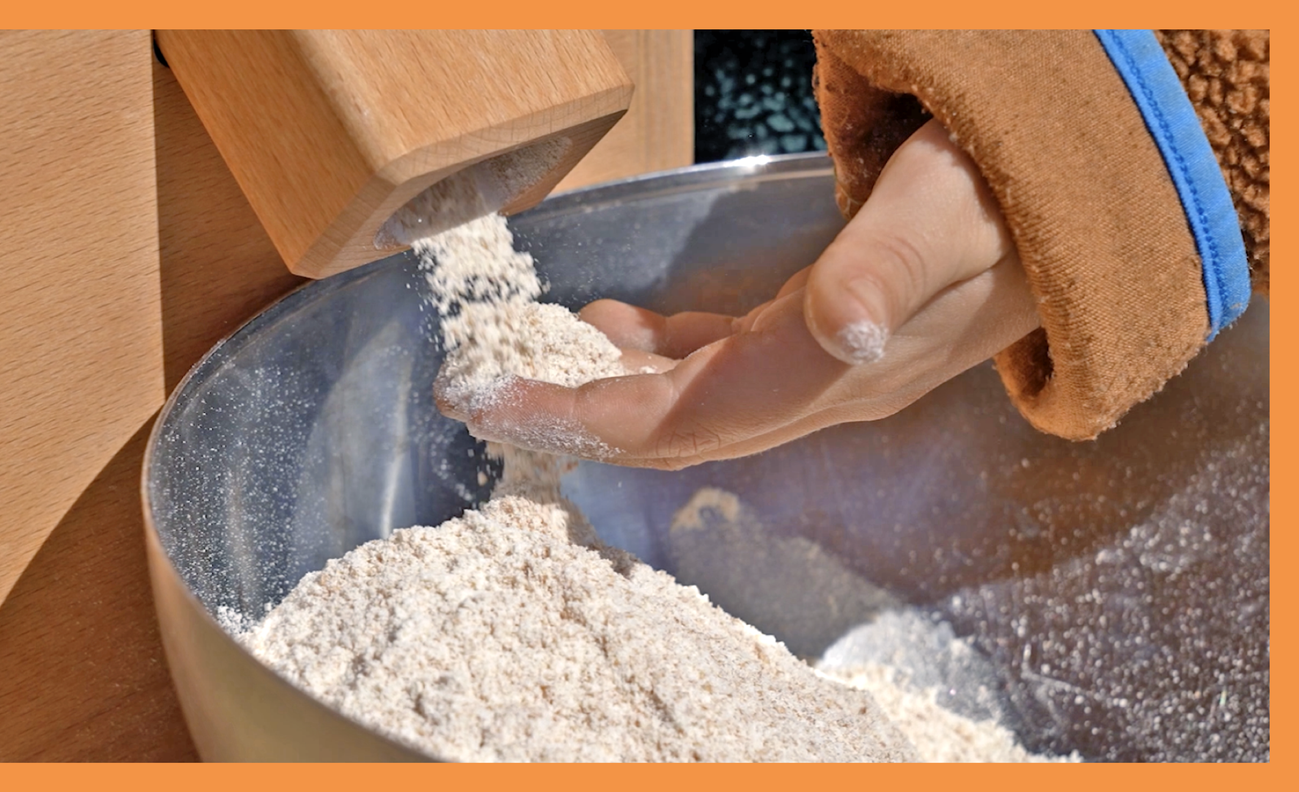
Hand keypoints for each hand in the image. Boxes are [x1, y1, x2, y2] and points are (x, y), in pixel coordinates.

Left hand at [438, 119, 1040, 469]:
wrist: (1064, 214)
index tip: (485, 400)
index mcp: (826, 370)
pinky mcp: (815, 333)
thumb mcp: (948, 217)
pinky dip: (654, 351)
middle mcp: (811, 385)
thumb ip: (887, 272)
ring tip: (518, 365)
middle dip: (565, 414)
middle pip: (667, 423)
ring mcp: (812, 365)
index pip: (679, 417)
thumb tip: (836, 332)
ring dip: (601, 388)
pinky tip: (610, 325)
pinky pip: (716, 361)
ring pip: (684, 398)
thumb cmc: (1004, 200)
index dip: (579, 418)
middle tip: (470, 390)